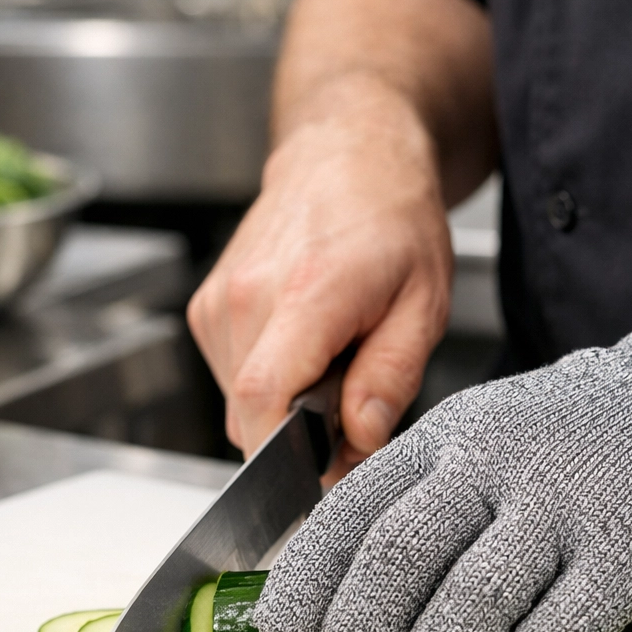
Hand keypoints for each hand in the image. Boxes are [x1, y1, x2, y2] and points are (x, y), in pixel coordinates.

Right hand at [187, 82, 452, 470]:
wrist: (347, 155)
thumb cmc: (391, 219)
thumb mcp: (423, 304)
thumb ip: (390, 377)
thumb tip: (359, 439)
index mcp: (304, 293)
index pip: (262, 398)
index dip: (285, 458)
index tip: (321, 476)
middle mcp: (244, 297)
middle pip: (251, 414)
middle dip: (300, 440)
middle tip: (354, 411)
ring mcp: (217, 303)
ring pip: (239, 403)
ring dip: (286, 409)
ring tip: (331, 363)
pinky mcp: (208, 309)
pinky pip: (232, 379)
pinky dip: (270, 385)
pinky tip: (304, 350)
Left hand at [255, 265, 631, 631]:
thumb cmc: (564, 443)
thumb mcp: (479, 438)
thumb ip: (420, 497)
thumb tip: (337, 592)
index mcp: (446, 438)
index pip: (356, 508)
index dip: (309, 576)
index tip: (279, 631)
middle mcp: (496, 463)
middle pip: (400, 559)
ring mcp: (564, 503)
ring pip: (472, 600)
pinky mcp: (631, 551)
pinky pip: (559, 630)